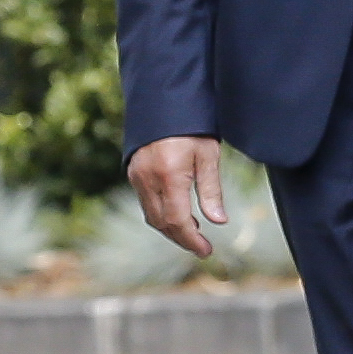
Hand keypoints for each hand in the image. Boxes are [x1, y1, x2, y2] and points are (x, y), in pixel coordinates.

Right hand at [127, 135, 226, 258]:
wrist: (164, 102)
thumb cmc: (193, 127)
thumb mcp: (209, 156)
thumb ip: (212, 190)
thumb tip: (219, 222)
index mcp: (169, 175)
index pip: (177, 220)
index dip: (191, 240)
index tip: (206, 251)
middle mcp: (147, 179)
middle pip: (161, 222)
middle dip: (181, 239)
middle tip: (202, 248)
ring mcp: (137, 176)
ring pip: (151, 215)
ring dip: (171, 229)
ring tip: (194, 235)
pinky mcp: (133, 172)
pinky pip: (146, 203)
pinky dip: (161, 215)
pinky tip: (179, 215)